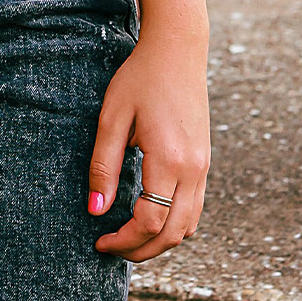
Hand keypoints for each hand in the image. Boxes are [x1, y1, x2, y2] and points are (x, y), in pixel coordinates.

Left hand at [88, 30, 209, 260]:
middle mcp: (193, 170)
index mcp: (169, 160)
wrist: (178, 50)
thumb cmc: (140, 78)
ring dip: (161, 241)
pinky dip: (174, 223)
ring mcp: (204, 167)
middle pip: (173, 234)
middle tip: (112, 248)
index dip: (123, 239)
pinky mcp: (205, 162)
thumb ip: (104, 165)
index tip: (99, 241)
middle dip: (142, 250)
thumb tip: (96, 210)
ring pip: (189, 226)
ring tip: (129, 238)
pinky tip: (150, 216)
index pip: (149, 221)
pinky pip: (195, 208)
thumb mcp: (112, 117)